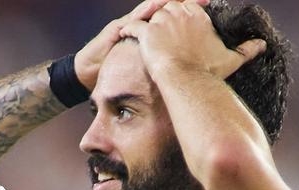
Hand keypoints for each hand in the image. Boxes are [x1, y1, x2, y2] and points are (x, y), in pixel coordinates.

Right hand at [75, 0, 209, 90]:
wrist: (89, 72)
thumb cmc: (117, 72)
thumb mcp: (145, 68)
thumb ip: (163, 67)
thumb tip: (187, 74)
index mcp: (152, 34)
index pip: (174, 18)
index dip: (192, 10)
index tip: (209, 5)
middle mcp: (143, 26)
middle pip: (166, 9)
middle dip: (185, 2)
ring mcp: (130, 24)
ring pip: (151, 8)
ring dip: (166, 2)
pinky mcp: (118, 27)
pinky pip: (134, 17)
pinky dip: (146, 10)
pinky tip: (157, 5)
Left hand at [118, 0, 264, 78]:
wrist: (187, 79)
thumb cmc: (208, 71)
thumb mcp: (230, 58)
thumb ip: (246, 49)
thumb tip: (263, 45)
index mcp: (197, 14)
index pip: (186, 6)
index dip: (181, 15)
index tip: (177, 26)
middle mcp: (178, 13)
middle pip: (168, 8)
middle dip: (164, 17)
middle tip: (158, 29)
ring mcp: (161, 22)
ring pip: (151, 16)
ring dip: (147, 23)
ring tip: (143, 34)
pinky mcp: (146, 33)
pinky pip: (133, 27)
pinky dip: (128, 30)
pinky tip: (125, 34)